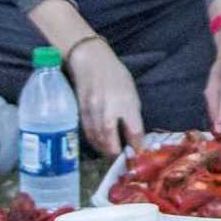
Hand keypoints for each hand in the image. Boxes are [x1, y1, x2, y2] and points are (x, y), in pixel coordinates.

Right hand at [64, 40, 143, 157]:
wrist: (90, 61)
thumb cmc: (115, 75)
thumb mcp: (131, 92)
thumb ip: (132, 113)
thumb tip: (134, 134)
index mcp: (125, 102)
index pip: (133, 130)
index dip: (136, 145)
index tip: (138, 152)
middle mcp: (108, 109)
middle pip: (111, 140)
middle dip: (116, 153)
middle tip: (122, 159)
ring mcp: (93, 111)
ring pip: (98, 139)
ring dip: (104, 150)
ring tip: (111, 155)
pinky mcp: (81, 112)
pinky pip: (88, 132)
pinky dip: (94, 142)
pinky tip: (99, 145)